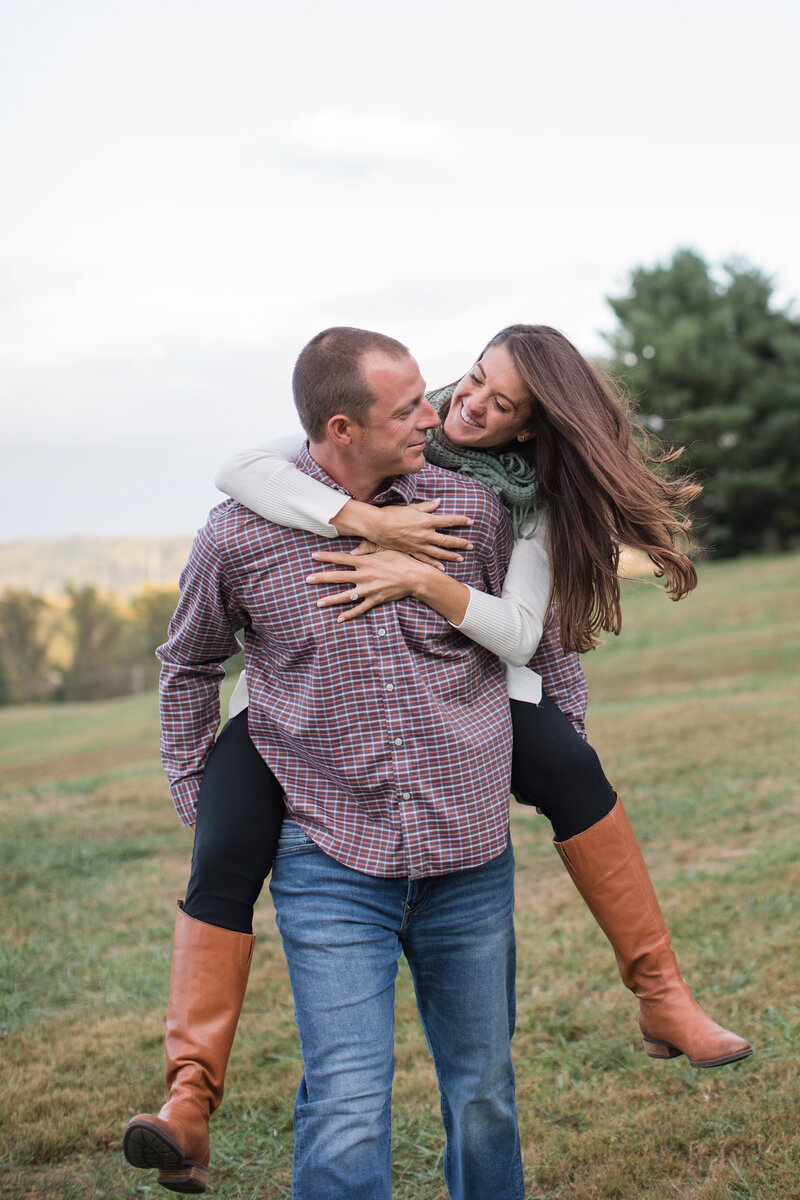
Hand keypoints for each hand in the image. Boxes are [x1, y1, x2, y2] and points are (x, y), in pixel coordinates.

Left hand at [306, 548, 429, 621]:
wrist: (416, 577)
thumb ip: (368, 548)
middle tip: (307, 579)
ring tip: (317, 603)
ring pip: (346, 596)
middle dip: (321, 578)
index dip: (326, 557)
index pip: (341, 558)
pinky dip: (350, 615)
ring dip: (330, 600)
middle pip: (338, 577)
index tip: (312, 556)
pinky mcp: (375, 600)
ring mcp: (369, 590)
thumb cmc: (402, 560)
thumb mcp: (386, 549)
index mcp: (365, 562)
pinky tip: (339, 619)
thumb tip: (353, 550)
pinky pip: (360, 609)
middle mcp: (364, 576)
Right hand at [335, 498, 472, 567]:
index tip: (471, 521)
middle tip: (471, 545)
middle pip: (447, 540)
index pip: (448, 520)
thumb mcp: (411, 507)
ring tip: (461, 558)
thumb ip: (427, 506)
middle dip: (460, 543)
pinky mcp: (411, 551)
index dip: (460, 521)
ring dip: (451, 555)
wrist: (377, 526)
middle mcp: (425, 534)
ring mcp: (419, 545)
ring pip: (439, 552)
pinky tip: (442, 568)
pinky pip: (426, 559)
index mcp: (426, 521)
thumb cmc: (393, 514)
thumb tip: (438, 502)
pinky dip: (435, 563)